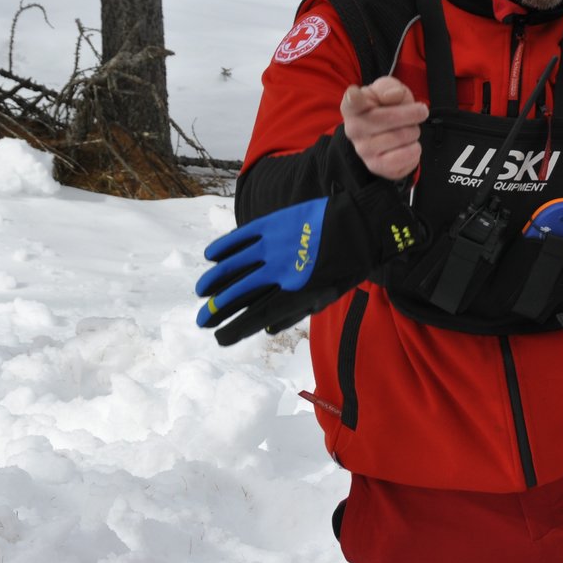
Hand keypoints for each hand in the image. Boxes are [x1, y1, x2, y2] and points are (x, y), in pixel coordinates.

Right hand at [196, 181, 423, 344]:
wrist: (362, 225)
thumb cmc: (348, 265)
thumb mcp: (328, 295)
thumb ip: (296, 311)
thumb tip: (268, 329)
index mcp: (296, 292)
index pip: (256, 316)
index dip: (235, 328)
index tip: (219, 338)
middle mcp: (281, 271)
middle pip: (239, 293)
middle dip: (217, 309)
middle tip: (202, 320)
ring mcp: (275, 246)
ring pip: (235, 266)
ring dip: (215, 279)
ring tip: (200, 291)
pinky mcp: (274, 224)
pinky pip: (243, 237)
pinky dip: (225, 246)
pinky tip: (211, 256)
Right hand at [342, 77, 426, 180]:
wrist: (384, 136)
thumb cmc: (385, 108)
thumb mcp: (387, 90)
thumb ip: (388, 87)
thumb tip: (393, 96)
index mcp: (352, 106)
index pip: (352, 101)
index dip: (354, 97)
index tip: (355, 93)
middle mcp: (353, 129)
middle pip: (392, 117)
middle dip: (413, 114)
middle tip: (417, 113)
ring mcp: (363, 150)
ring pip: (403, 136)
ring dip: (414, 131)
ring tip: (407, 130)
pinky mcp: (376, 166)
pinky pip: (407, 156)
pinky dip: (415, 149)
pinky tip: (407, 145)